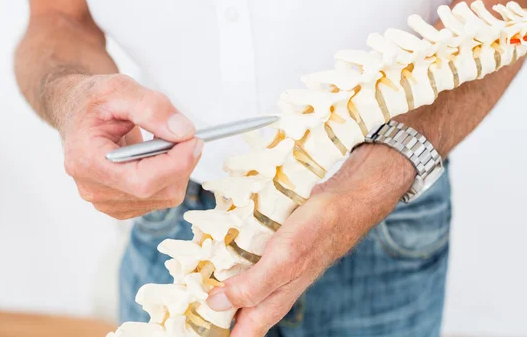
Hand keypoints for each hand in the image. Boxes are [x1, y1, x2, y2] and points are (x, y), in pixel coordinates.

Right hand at [56, 74, 201, 218]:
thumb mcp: (119, 88)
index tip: (194, 139)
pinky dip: (170, 175)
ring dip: (177, 168)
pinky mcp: (122, 204)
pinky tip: (157, 155)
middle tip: (186, 135)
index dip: (176, 163)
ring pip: (165, 196)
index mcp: (86, 161)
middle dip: (182, 163)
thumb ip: (152, 108)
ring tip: (164, 140)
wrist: (77, 111)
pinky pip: (161, 197)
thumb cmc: (92, 101)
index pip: (142, 181)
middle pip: (158, 192)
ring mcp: (107, 201)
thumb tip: (183, 132)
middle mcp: (94, 188)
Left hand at [206, 144, 414, 335]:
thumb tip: (216, 304)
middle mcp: (269, 290)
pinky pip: (240, 261)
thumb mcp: (283, 261)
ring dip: (213, 282)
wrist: (341, 202)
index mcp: (272, 301)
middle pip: (233, 312)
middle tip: (185, 295)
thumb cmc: (319, 231)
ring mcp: (269, 270)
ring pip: (234, 285)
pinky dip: (223, 258)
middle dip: (208, 308)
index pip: (239, 335)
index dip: (213, 333)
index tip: (189, 325)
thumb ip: (252, 287)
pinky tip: (211, 248)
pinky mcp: (268, 251)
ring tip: (191, 273)